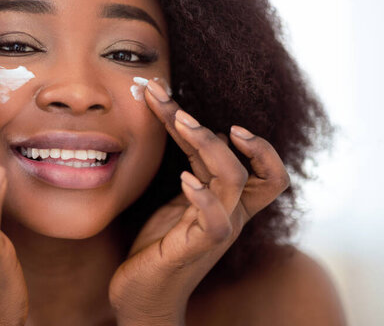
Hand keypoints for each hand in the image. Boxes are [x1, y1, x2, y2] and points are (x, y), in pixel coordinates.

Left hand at [108, 80, 289, 325]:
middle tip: (178, 108)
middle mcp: (229, 214)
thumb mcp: (178, 196)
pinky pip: (215, 222)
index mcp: (227, 202)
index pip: (261, 169)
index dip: (256, 144)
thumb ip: (194, 166)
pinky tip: (184, 178)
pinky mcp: (195, 249)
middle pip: (248, 168)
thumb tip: (200, 125)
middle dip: (214, 131)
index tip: (224, 119)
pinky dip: (203, 196)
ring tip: (180, 121)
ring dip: (208, 145)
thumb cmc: (160, 245)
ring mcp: (215, 232)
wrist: (142, 295)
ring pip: (233, 182)